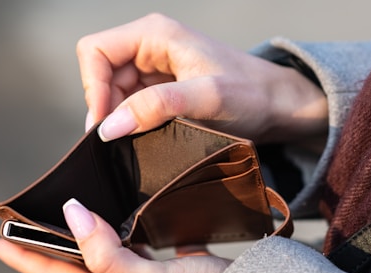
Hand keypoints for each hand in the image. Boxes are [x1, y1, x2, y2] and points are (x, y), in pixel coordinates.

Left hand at [0, 199, 231, 272]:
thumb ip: (105, 253)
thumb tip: (72, 214)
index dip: (17, 256)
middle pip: (63, 265)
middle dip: (35, 245)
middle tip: (15, 222)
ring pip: (88, 255)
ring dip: (67, 238)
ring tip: (52, 217)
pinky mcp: (152, 267)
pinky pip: (117, 246)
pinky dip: (103, 230)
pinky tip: (108, 215)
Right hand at [77, 13, 326, 143]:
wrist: (278, 106)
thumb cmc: (251, 94)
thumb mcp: (207, 98)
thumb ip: (157, 107)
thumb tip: (110, 126)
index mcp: (154, 34)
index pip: (95, 51)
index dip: (93, 87)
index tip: (106, 124)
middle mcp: (148, 46)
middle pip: (100, 74)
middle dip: (105, 108)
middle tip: (119, 141)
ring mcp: (153, 68)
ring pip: (112, 93)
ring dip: (118, 118)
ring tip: (137, 140)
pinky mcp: (160, 89)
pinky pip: (130, 105)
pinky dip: (131, 123)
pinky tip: (145, 138)